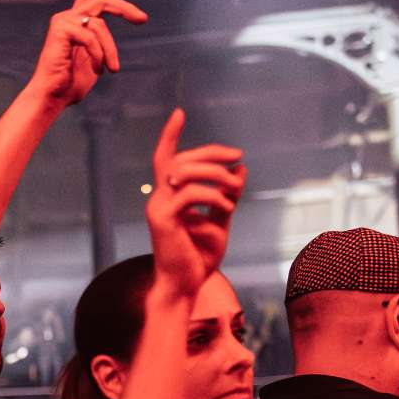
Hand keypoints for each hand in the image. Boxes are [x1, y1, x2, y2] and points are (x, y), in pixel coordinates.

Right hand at [27, 0, 147, 105]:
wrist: (52, 97)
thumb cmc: (70, 85)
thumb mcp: (94, 62)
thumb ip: (101, 45)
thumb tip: (109, 42)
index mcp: (76, 23)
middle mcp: (68, 17)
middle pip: (103, 0)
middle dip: (125, 8)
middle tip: (142, 19)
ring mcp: (63, 21)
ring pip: (101, 25)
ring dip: (110, 50)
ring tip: (113, 69)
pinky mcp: (61, 29)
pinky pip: (91, 36)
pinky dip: (99, 55)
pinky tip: (99, 70)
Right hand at [146, 108, 246, 297]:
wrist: (186, 285)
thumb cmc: (199, 257)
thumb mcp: (220, 220)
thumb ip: (228, 195)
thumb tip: (241, 169)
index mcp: (168, 196)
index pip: (166, 158)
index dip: (170, 134)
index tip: (179, 112)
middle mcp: (158, 197)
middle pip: (180, 159)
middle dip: (211, 153)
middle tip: (238, 156)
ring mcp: (158, 208)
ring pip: (183, 172)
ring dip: (215, 173)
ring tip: (235, 188)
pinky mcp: (162, 220)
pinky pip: (189, 194)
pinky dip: (213, 196)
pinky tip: (228, 207)